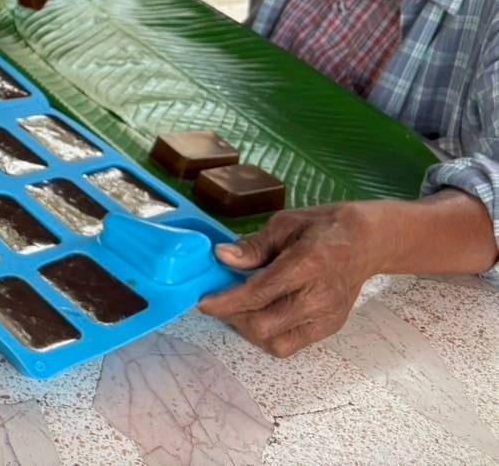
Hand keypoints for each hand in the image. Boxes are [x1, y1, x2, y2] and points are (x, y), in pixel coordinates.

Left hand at [197, 203, 379, 357]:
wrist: (367, 242)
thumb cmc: (323, 227)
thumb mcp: (285, 224)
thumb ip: (253, 246)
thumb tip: (221, 256)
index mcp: (307, 265)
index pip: (258, 293)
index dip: (226, 301)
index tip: (202, 301)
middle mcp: (319, 298)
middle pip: (264, 324)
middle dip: (232, 315)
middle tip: (218, 300)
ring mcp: (327, 318)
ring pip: (275, 342)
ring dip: (248, 328)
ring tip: (239, 307)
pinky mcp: (329, 328)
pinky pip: (291, 345)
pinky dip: (269, 335)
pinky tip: (261, 314)